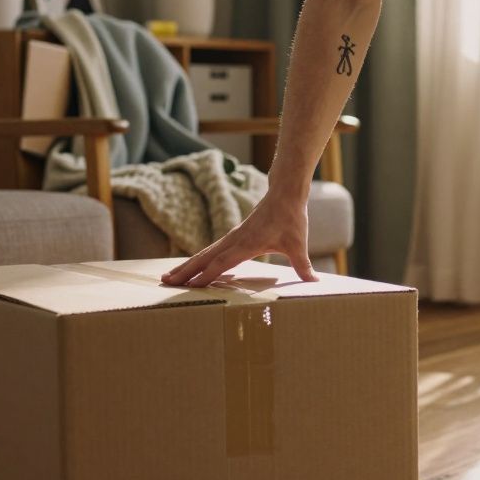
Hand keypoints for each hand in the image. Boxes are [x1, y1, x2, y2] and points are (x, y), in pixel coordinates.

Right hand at [161, 194, 315, 286]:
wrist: (285, 194)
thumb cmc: (291, 218)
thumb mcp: (298, 244)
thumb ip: (302, 264)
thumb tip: (313, 281)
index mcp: (247, 244)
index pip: (222, 263)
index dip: (207, 275)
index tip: (190, 286)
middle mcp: (235, 241)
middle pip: (205, 258)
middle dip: (186, 271)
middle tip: (166, 282)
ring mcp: (233, 237)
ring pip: (205, 253)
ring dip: (187, 265)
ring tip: (169, 277)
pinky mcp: (235, 236)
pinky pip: (212, 250)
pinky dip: (199, 260)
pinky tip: (194, 268)